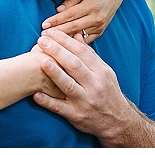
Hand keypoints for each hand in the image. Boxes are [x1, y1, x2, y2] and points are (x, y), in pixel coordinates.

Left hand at [31, 28, 135, 142]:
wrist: (118, 123)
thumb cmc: (107, 92)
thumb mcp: (104, 72)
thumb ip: (89, 55)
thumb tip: (76, 35)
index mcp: (101, 72)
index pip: (82, 52)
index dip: (65, 40)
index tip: (51, 32)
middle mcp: (94, 86)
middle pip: (74, 65)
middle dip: (57, 51)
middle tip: (42, 40)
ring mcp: (85, 101)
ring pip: (68, 86)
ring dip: (54, 73)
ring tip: (41, 61)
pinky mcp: (76, 116)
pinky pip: (60, 108)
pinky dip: (48, 102)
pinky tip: (36, 94)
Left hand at [41, 0, 122, 42]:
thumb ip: (70, 1)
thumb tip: (58, 10)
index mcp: (91, 5)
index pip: (70, 15)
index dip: (56, 20)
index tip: (44, 24)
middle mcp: (96, 17)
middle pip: (73, 27)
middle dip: (57, 32)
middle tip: (43, 35)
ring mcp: (99, 26)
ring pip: (79, 35)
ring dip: (64, 39)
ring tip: (50, 41)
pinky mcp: (100, 32)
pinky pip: (86, 40)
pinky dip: (75, 42)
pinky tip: (64, 46)